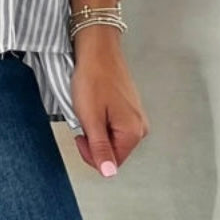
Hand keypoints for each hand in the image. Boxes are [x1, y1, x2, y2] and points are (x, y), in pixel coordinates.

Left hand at [70, 43, 149, 176]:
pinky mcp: (128, 106)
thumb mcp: (91, 117)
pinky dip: (99, 116)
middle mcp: (140, 126)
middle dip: (93, 139)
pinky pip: (112, 122)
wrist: (97, 47)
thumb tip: (109, 173)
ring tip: (89, 105)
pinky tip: (94, 100)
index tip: (80, 134)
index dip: (90, 152)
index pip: (111, 162)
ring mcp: (135, 115)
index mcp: (133, 132)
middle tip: (84, 116)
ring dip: (96, 127)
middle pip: (112, 149)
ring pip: (110, 135)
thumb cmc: (93, 77)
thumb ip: (100, 148)